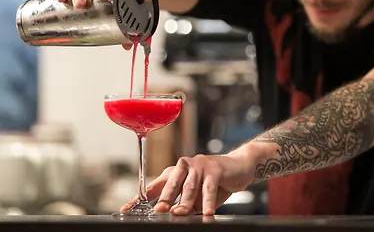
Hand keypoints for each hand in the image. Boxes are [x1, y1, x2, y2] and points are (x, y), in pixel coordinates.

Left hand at [121, 151, 254, 215]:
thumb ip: (185, 203)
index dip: (141, 197)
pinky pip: (208, 187)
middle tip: (159, 211)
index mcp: (176, 172)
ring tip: (180, 214)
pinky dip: (206, 201)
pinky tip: (206, 212)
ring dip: (185, 201)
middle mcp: (185, 165)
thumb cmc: (215, 182)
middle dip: (165, 198)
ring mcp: (200, 165)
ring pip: (189, 185)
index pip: (155, 185)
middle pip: (171, 182)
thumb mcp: (197, 196)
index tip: (126, 209)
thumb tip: (175, 216)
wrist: (239, 167)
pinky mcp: (214, 168)